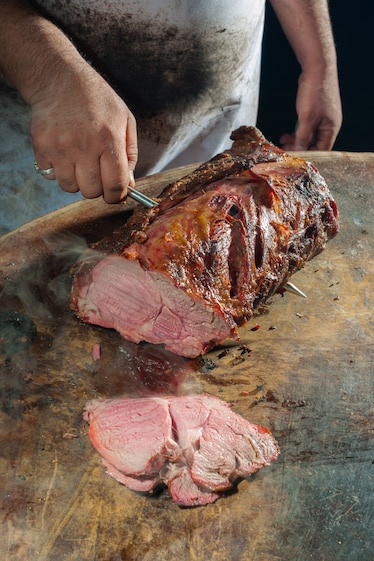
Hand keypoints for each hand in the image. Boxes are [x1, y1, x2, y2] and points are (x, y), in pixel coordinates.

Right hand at [31, 61, 137, 202]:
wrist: (59, 78)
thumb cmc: (97, 100)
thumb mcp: (125, 120)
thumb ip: (130, 154)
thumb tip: (129, 184)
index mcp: (109, 139)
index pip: (115, 184)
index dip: (117, 196)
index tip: (116, 195)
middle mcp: (84, 145)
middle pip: (92, 191)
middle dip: (97, 187)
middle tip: (97, 173)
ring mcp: (60, 146)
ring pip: (70, 187)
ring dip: (76, 181)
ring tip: (79, 162)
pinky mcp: (41, 146)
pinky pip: (50, 176)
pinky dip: (58, 171)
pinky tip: (64, 154)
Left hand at [279, 68, 341, 150]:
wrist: (317, 68)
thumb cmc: (315, 92)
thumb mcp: (307, 118)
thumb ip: (303, 136)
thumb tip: (300, 150)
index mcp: (331, 128)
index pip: (322, 149)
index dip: (308, 155)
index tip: (294, 158)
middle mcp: (329, 124)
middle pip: (314, 143)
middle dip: (299, 147)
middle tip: (285, 150)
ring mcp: (323, 117)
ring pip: (309, 134)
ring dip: (296, 139)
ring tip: (283, 142)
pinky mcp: (316, 111)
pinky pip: (307, 126)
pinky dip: (297, 130)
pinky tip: (287, 134)